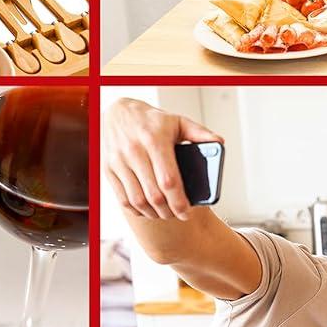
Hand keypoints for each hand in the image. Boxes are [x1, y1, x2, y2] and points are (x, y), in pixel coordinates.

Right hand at [103, 98, 221, 220]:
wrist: (119, 112)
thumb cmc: (151, 121)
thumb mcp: (177, 121)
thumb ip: (199, 133)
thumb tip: (219, 144)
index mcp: (155, 139)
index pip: (169, 180)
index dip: (179, 202)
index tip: (187, 212)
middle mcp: (134, 151)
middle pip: (154, 195)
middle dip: (169, 211)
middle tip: (178, 214)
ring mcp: (118, 161)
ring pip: (137, 200)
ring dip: (153, 213)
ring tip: (164, 213)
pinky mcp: (108, 169)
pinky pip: (122, 199)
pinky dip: (136, 210)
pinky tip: (147, 210)